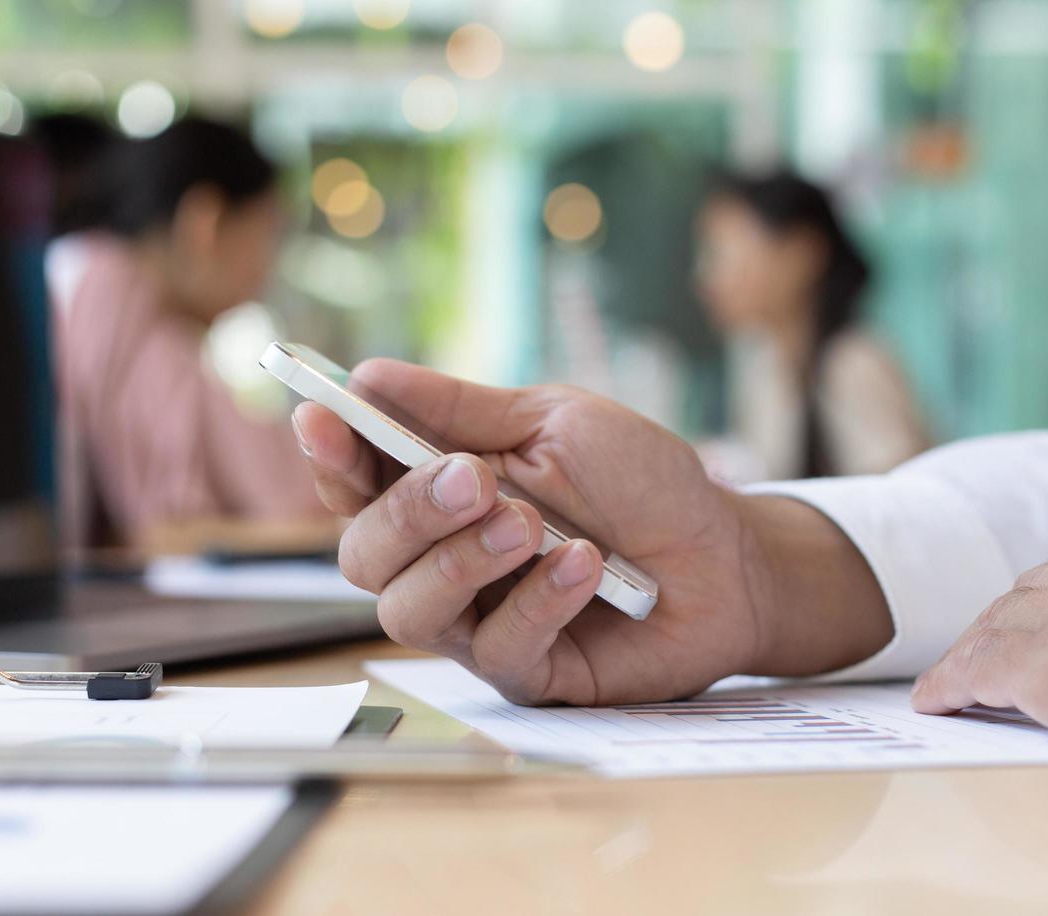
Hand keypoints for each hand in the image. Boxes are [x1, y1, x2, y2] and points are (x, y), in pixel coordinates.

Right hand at [292, 360, 892, 704]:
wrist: (726, 556)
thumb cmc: (643, 484)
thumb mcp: (557, 424)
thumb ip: (463, 411)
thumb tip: (370, 376)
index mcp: (442, 493)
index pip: (356, 482)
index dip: (331, 454)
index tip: (321, 417)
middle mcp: (444, 561)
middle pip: (364, 554)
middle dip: (407, 511)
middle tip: (473, 481)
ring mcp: (479, 622)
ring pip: (408, 611)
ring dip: (464, 559)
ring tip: (532, 524)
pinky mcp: (527, 671)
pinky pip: (495, 648)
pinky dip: (538, 599)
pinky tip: (585, 566)